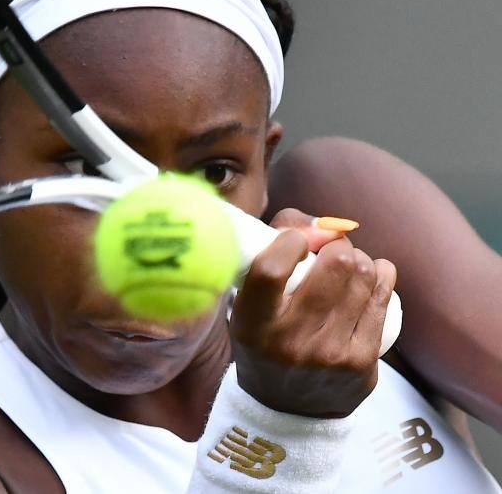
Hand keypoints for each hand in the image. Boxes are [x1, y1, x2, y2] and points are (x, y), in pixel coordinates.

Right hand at [229, 208, 396, 417]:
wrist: (284, 409)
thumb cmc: (265, 339)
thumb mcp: (249, 302)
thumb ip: (273, 249)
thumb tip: (325, 223)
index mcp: (253, 324)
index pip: (271, 268)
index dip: (291, 240)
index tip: (297, 242)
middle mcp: (290, 341)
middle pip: (336, 262)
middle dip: (336, 245)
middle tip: (329, 252)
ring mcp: (330, 353)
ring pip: (365, 274)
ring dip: (358, 260)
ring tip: (347, 268)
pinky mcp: (361, 361)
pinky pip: (383, 297)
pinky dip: (380, 276)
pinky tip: (371, 276)